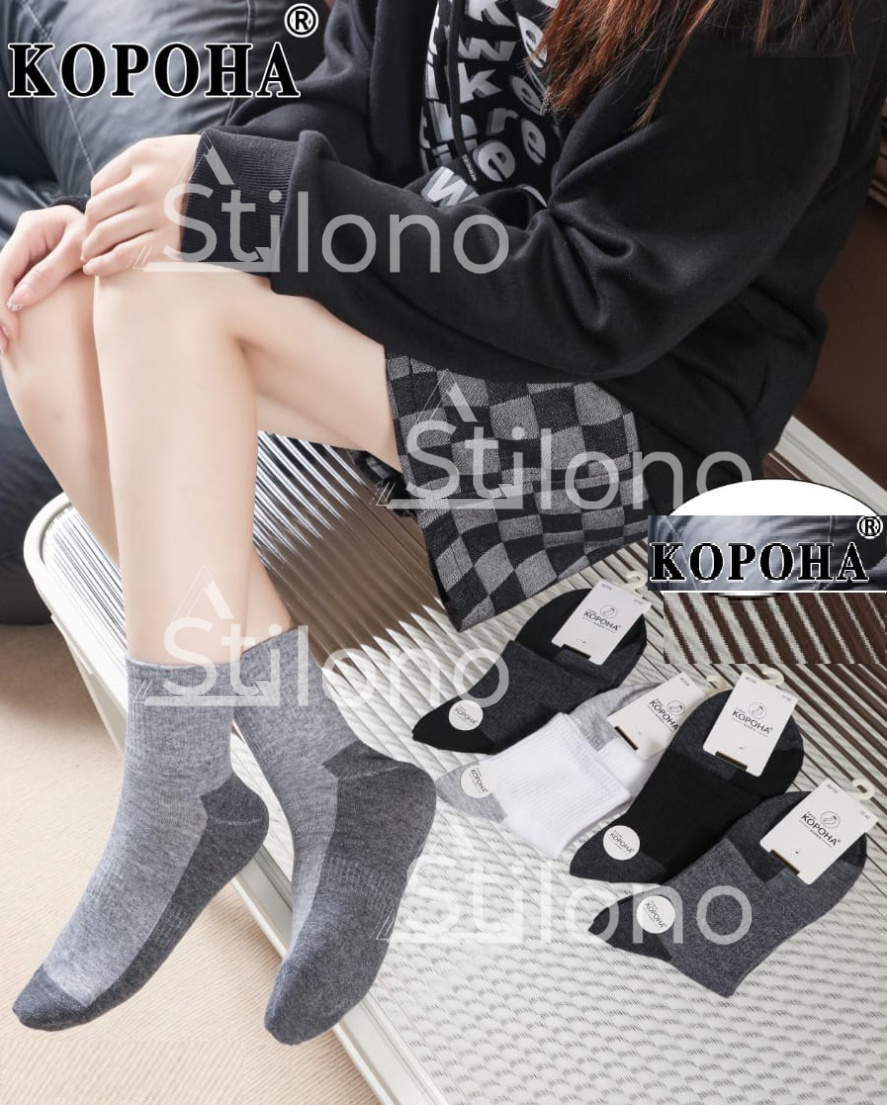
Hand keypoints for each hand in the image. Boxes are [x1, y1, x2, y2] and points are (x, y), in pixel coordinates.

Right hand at [0, 205, 85, 353]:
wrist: (111, 227)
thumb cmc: (99, 235)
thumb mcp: (78, 252)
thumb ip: (50, 273)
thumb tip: (19, 300)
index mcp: (30, 229)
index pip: (4, 268)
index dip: (3, 302)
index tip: (12, 331)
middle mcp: (22, 237)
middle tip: (3, 344)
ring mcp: (25, 249)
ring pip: (2, 282)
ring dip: (2, 311)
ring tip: (5, 342)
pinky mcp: (32, 262)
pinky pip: (14, 284)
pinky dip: (11, 306)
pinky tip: (12, 327)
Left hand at [80, 135, 200, 277]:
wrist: (236, 185)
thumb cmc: (193, 169)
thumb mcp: (160, 151)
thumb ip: (129, 167)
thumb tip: (98, 197)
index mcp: (141, 158)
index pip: (99, 186)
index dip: (93, 205)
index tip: (96, 219)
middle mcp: (146, 184)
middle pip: (98, 210)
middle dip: (87, 229)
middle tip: (85, 243)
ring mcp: (158, 213)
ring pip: (107, 233)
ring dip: (92, 248)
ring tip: (89, 258)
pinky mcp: (170, 239)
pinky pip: (128, 255)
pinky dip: (107, 264)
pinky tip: (97, 269)